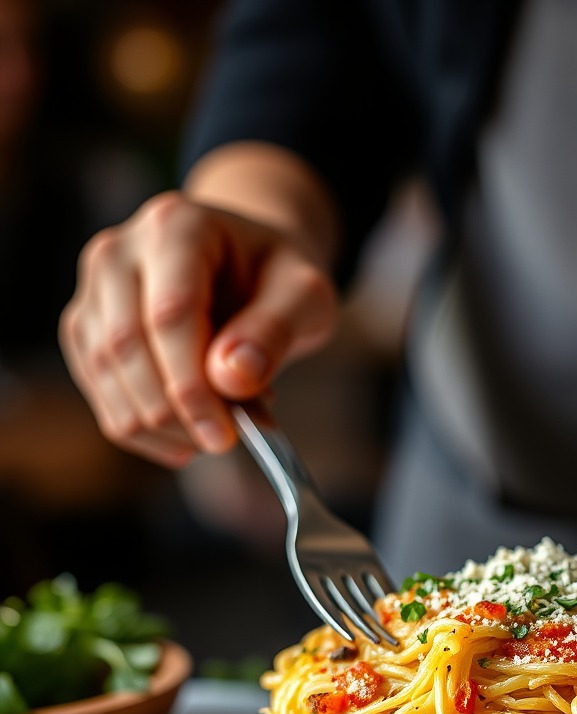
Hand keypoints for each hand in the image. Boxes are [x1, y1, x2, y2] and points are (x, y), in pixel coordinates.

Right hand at [59, 191, 335, 466]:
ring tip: (215, 432)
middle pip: (127, 346)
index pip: (169, 314)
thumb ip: (274, 331)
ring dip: (158, 425)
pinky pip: (101, 394)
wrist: (253, 268)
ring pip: (104, 375)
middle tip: (223, 441)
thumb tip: (230, 378)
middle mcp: (119, 252)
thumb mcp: (305, 296)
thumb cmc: (280, 278)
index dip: (192, 385)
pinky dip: (142, 430)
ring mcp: (95, 291)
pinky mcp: (88, 331)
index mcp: (177, 226)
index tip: (224, 434)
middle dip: (174, 412)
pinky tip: (187, 437)